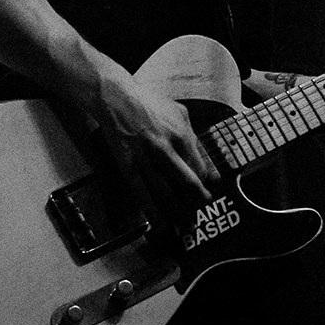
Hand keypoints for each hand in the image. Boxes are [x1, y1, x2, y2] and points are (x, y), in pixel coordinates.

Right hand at [95, 69, 221, 224]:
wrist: (117, 98)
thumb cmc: (150, 104)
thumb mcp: (180, 113)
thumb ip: (195, 139)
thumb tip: (208, 165)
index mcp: (181, 134)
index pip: (199, 169)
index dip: (204, 186)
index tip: (206, 195)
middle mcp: (165, 148)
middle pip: (186, 184)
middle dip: (195, 203)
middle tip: (199, 216)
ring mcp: (145, 159)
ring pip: (165, 193)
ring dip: (177, 212)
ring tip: (184, 226)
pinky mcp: (128, 166)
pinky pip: (141, 194)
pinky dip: (152, 212)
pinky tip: (160, 225)